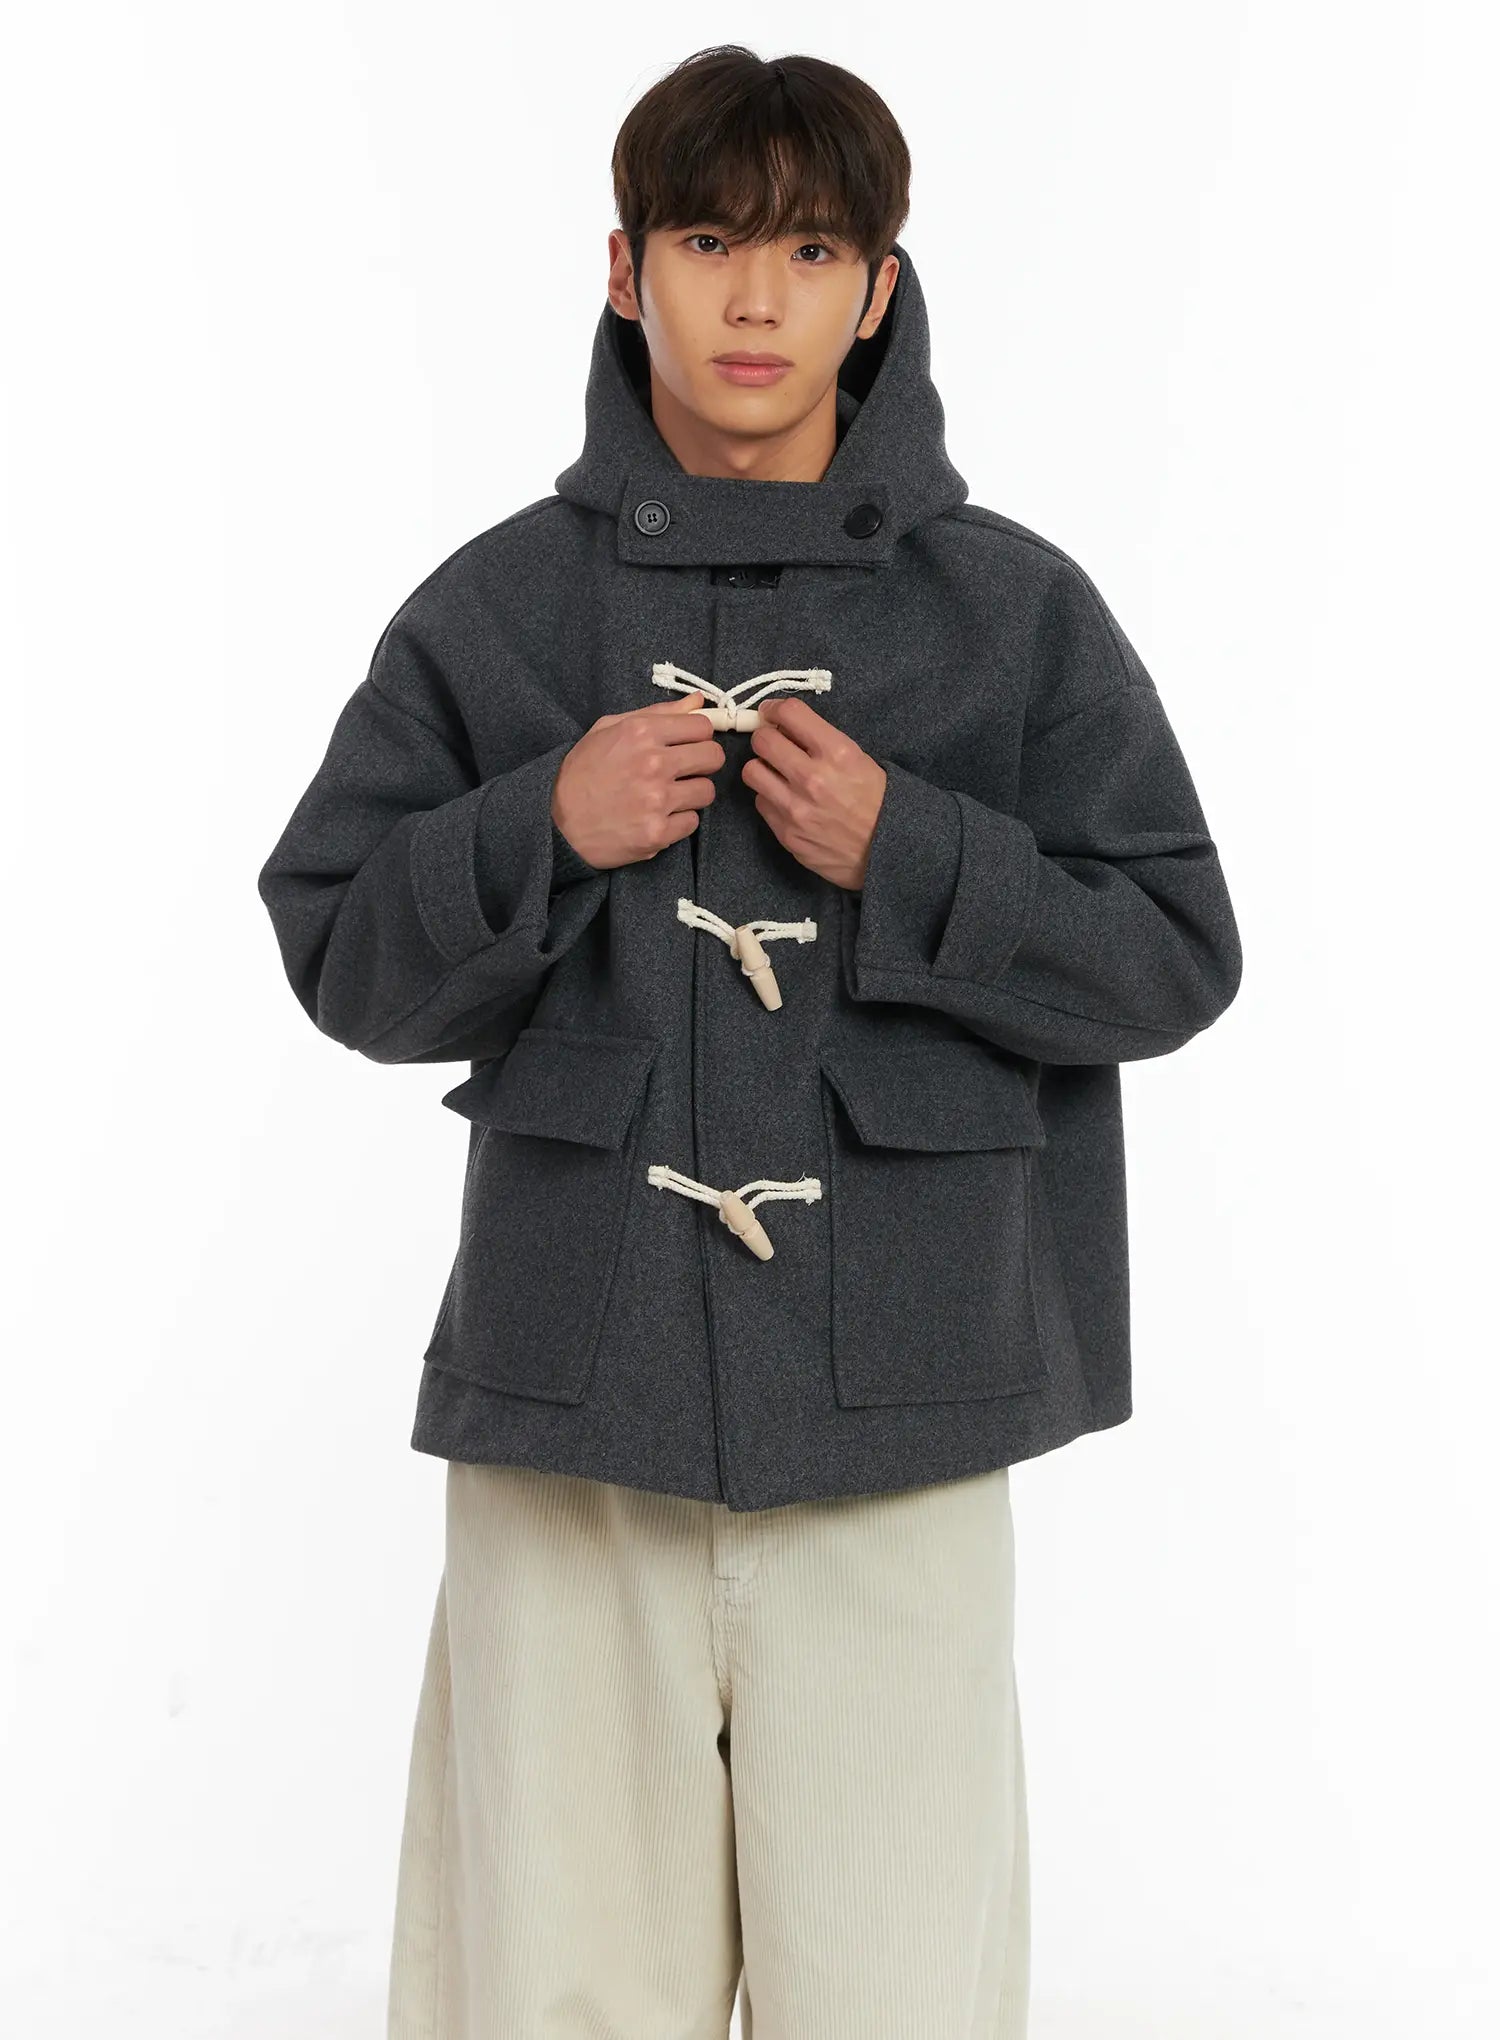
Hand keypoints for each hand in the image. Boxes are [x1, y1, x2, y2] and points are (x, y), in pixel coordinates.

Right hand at [551, 692, 724, 868]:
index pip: (702, 727)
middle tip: (684, 771)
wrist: (556, 822)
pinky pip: (692, 822)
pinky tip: (657, 817)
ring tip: (667, 796)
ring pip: (706, 791)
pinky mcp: (658, 832)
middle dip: (702, 763)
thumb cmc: (581, 772)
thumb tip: (698, 702)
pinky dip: (678, 821)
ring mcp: (657, 800)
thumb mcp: (609, 729)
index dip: (698, 736)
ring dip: (691, 794)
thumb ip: (657, 713)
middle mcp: (653, 763)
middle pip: (713, 757)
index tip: (688, 745)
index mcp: (641, 732)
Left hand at [741, 696, 885, 890]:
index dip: (776, 709)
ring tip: (776, 773)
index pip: (790, 713)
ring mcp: (795, 808)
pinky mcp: (786, 833)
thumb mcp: (860, 760)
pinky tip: (787, 801)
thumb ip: (822, 742)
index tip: (774, 714)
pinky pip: (761, 803)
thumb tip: (786, 728)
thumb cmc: (877, 802)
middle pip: (762, 740)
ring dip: (762, 768)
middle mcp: (812, 777)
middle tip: (773, 744)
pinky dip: (770, 797)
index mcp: (837, 753)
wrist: (886, 851)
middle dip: (766, 737)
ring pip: (752, 771)